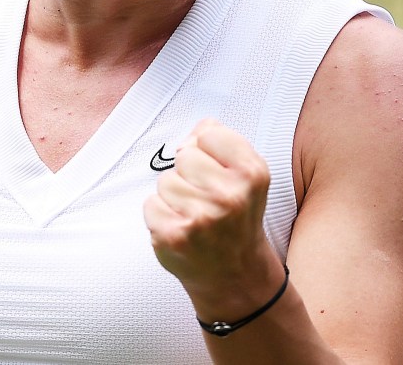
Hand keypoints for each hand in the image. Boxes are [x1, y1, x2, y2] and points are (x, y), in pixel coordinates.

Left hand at [142, 119, 280, 307]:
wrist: (235, 275)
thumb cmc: (236, 216)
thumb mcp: (246, 175)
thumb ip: (222, 141)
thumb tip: (198, 128)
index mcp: (251, 174)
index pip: (208, 132)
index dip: (208, 150)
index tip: (218, 171)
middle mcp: (229, 196)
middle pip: (183, 155)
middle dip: (189, 173)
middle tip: (206, 198)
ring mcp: (201, 218)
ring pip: (165, 180)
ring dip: (174, 196)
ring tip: (194, 215)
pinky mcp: (174, 236)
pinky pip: (150, 203)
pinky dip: (161, 215)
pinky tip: (182, 229)